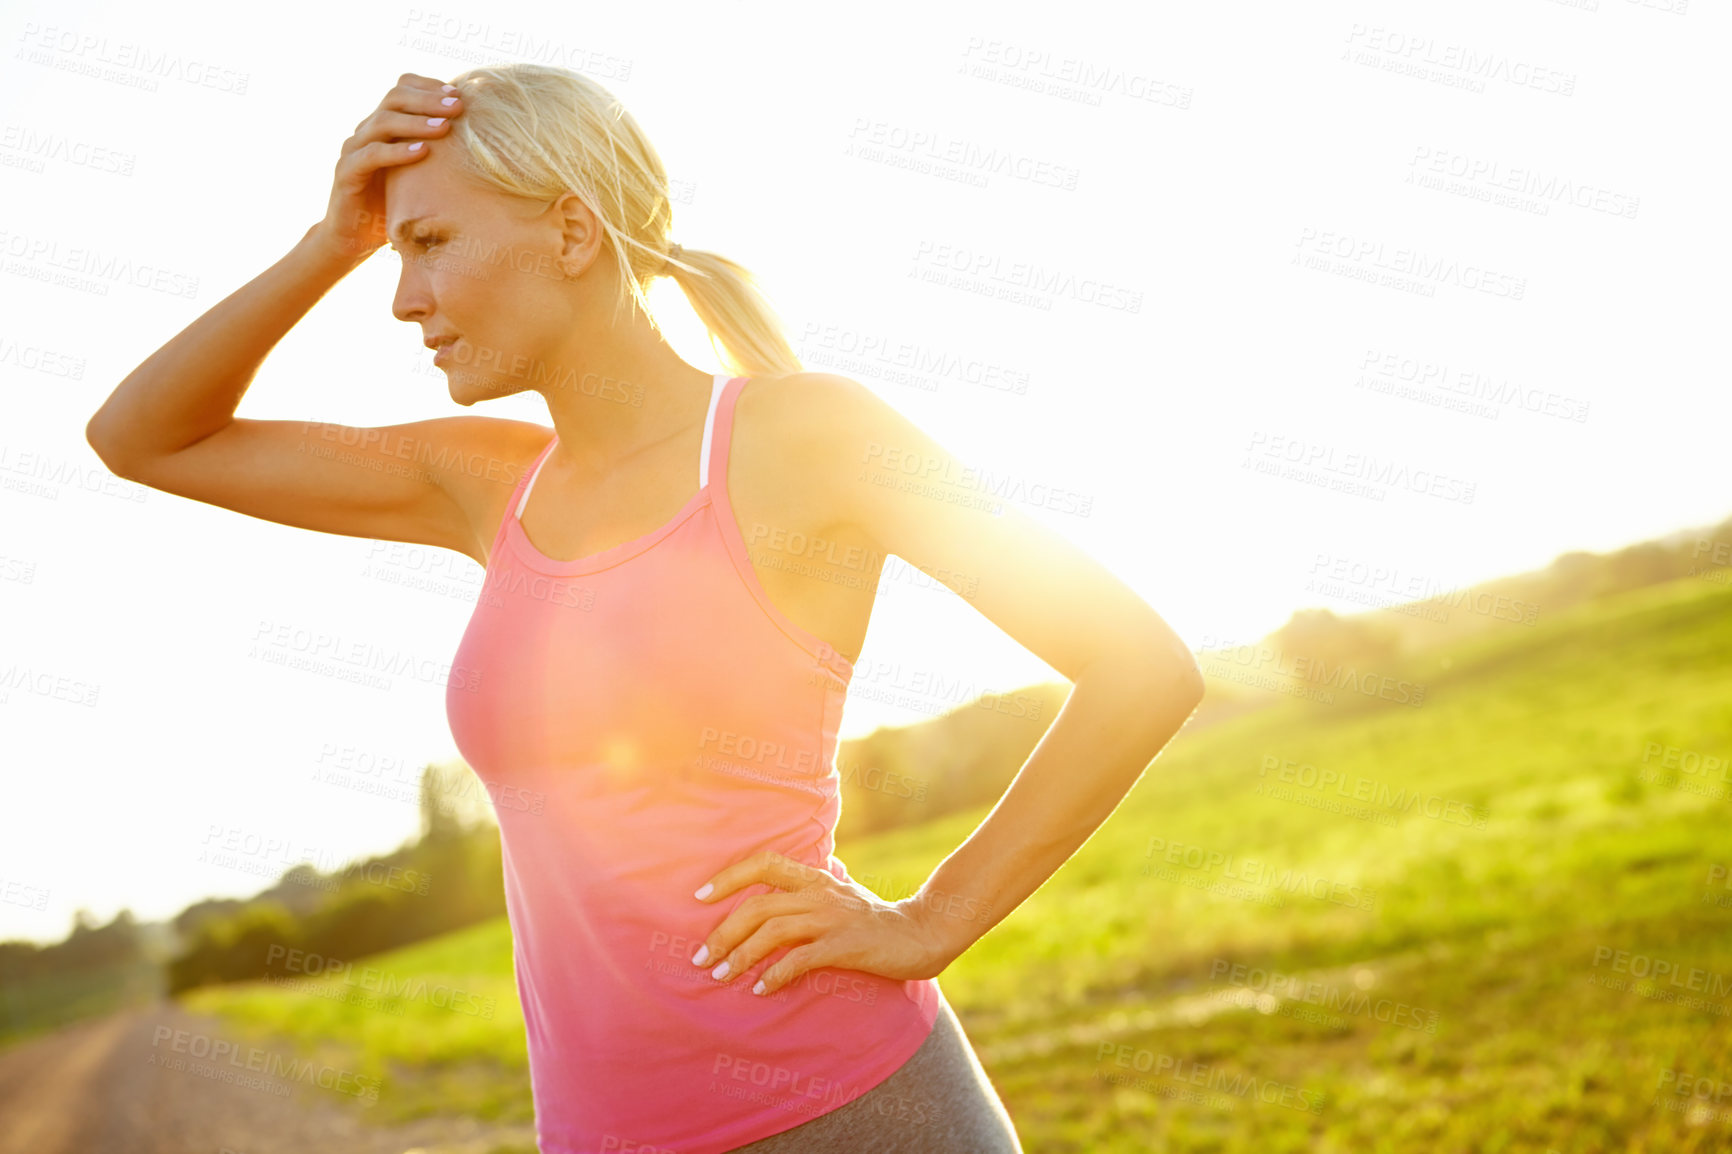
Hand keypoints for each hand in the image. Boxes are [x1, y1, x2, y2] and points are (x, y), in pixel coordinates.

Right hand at [312, 73, 462, 258]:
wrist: (354, 238)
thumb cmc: (394, 206)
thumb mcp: (421, 176)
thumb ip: (439, 157)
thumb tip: (485, 146)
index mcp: (383, 125)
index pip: (402, 89)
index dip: (428, 86)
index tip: (459, 94)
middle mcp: (366, 131)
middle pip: (394, 98)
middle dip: (428, 99)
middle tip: (458, 106)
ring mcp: (353, 149)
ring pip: (382, 122)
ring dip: (416, 122)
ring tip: (444, 127)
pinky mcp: (346, 173)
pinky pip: (371, 155)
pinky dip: (397, 152)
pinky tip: (422, 152)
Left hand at [690, 851, 955, 996]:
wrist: (918, 934)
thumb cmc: (871, 919)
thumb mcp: (837, 894)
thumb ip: (806, 892)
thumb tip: (767, 898)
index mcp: (814, 877)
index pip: (763, 864)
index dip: (728, 877)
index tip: (700, 897)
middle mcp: (818, 893)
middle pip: (757, 906)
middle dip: (723, 933)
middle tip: (702, 958)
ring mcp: (831, 918)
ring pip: (772, 932)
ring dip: (740, 956)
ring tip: (721, 976)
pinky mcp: (843, 946)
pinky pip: (798, 960)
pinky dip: (774, 975)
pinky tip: (760, 989)